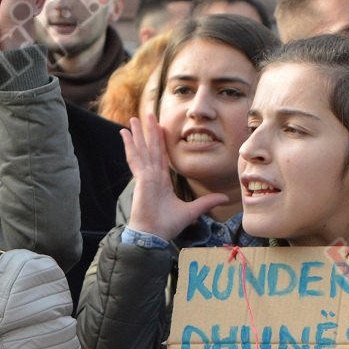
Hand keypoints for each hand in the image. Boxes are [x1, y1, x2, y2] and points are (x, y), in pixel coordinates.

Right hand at [123, 114, 228, 239]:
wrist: (154, 235)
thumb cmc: (168, 225)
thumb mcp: (192, 210)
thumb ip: (207, 202)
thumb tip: (224, 198)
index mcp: (162, 181)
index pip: (162, 156)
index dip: (161, 141)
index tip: (160, 127)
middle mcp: (152, 175)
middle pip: (151, 148)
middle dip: (149, 131)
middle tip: (147, 114)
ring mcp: (145, 176)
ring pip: (142, 149)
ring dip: (138, 133)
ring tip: (133, 119)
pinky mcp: (140, 178)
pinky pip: (134, 158)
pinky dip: (129, 145)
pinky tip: (124, 133)